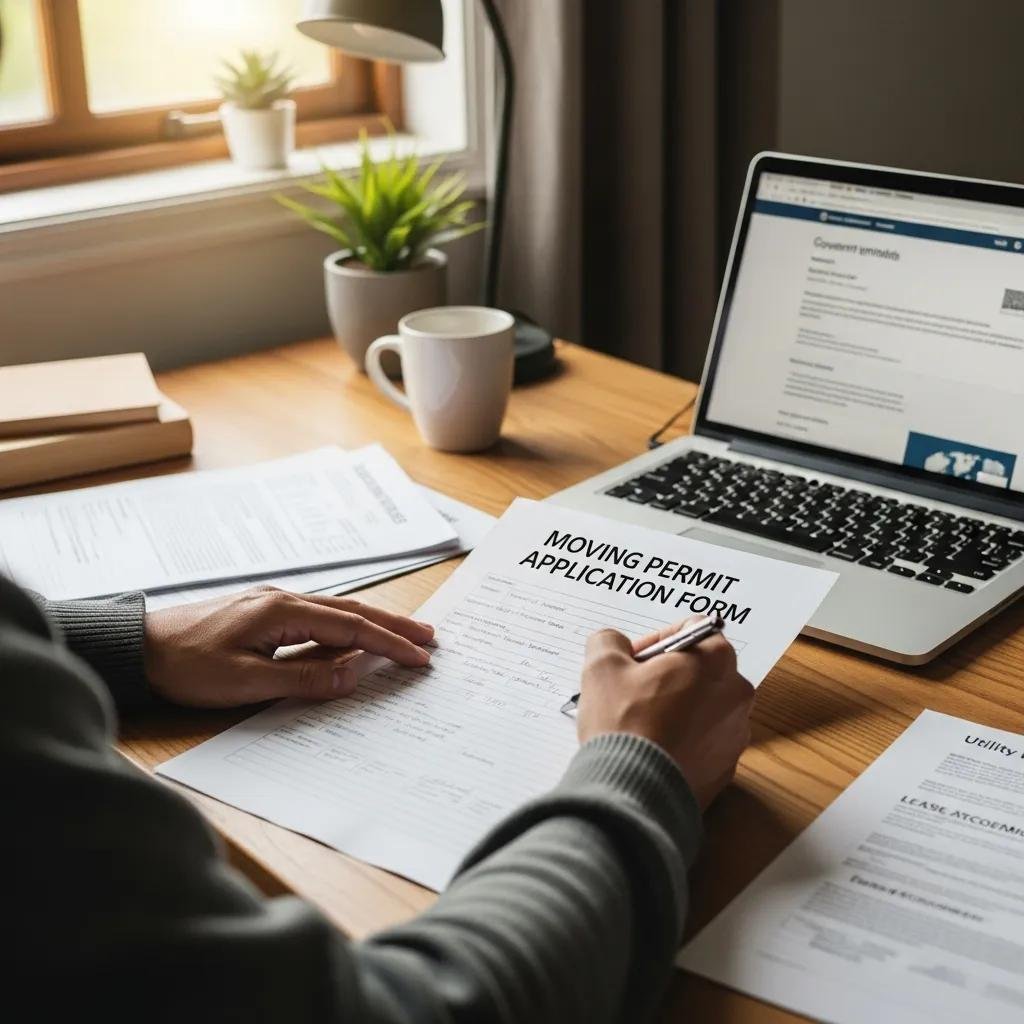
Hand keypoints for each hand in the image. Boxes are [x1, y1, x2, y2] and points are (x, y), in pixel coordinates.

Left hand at [143, 586, 432, 707]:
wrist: (139, 647)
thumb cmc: (186, 665)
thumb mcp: (245, 681)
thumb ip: (303, 678)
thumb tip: (354, 674)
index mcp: (283, 610)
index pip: (351, 627)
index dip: (389, 643)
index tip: (420, 658)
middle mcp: (284, 599)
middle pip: (352, 611)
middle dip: (393, 625)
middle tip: (430, 638)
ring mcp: (274, 603)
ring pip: (337, 612)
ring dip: (373, 624)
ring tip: (404, 635)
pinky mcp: (264, 613)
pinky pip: (317, 618)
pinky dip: (345, 628)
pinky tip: (353, 639)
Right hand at [576, 618, 753, 809]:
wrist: (635, 792)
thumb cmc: (626, 725)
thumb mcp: (602, 666)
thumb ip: (609, 640)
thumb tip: (613, 644)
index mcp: (716, 661)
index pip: (692, 630)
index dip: (658, 640)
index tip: (635, 659)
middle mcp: (736, 694)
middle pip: (700, 670)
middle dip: (668, 676)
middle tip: (633, 689)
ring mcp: (735, 735)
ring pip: (703, 708)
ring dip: (676, 708)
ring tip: (640, 723)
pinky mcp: (726, 768)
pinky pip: (703, 742)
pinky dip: (682, 740)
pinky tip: (652, 747)